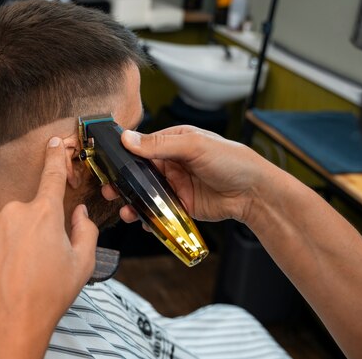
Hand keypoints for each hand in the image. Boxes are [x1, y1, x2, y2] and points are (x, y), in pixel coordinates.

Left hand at [0, 137, 98, 358]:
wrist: (11, 320)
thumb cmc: (49, 295)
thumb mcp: (82, 265)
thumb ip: (85, 231)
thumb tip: (79, 212)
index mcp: (48, 214)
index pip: (53, 174)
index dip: (55, 157)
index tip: (53, 144)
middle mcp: (18, 210)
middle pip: (28, 207)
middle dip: (33, 227)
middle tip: (34, 258)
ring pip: (2, 215)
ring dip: (7, 231)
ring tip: (8, 262)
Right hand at [103, 125, 275, 223]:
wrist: (255, 193)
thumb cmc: (232, 160)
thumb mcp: (195, 146)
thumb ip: (160, 144)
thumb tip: (128, 139)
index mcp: (174, 142)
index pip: (142, 147)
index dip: (123, 156)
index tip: (107, 165)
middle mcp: (172, 163)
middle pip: (139, 173)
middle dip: (123, 183)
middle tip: (109, 191)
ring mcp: (176, 185)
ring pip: (146, 194)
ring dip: (133, 203)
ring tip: (125, 211)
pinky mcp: (181, 205)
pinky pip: (159, 212)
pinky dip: (149, 218)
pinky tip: (143, 222)